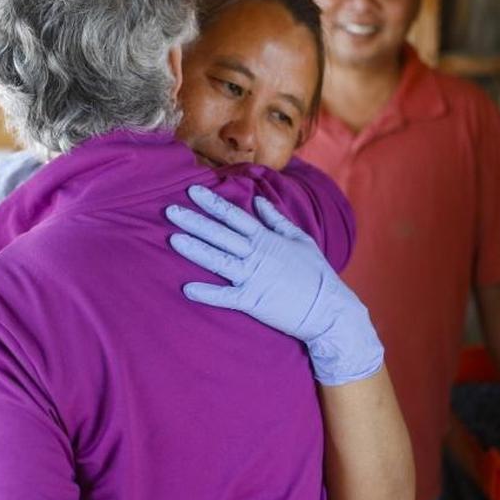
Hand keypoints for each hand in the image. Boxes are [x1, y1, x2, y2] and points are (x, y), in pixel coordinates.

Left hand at [166, 185, 382, 384]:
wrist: (329, 309)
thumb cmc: (316, 274)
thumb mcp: (300, 239)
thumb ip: (277, 220)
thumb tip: (259, 200)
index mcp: (266, 239)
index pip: (234, 216)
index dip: (212, 203)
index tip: (192, 190)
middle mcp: (256, 255)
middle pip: (220, 235)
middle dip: (194, 221)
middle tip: (170, 211)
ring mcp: (254, 278)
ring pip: (219, 260)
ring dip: (195, 249)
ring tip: (173, 239)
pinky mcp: (253, 301)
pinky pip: (226, 297)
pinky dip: (207, 293)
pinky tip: (187, 288)